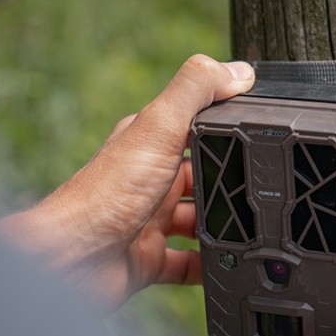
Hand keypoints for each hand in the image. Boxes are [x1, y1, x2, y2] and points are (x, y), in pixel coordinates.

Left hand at [0, 55, 254, 311]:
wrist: (69, 262)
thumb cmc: (105, 195)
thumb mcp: (158, 129)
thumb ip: (196, 92)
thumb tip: (238, 70)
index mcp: (150, 142)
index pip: (196, 126)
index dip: (227, 128)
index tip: (265, 131)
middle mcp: (149, 179)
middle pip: (203, 176)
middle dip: (231, 183)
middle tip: (266, 190)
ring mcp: (149, 220)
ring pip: (199, 220)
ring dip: (224, 225)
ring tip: (255, 230)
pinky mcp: (149, 259)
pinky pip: (190, 263)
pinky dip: (211, 265)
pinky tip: (231, 266)